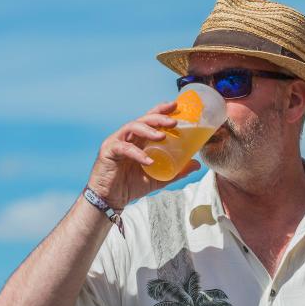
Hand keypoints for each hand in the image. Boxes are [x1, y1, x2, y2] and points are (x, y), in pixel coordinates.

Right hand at [87, 101, 201, 208]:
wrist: (111, 199)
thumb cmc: (132, 184)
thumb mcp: (159, 177)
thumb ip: (177, 170)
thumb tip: (197, 164)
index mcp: (140, 139)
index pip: (151, 119)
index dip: (162, 110)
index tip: (176, 106)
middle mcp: (128, 137)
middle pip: (143, 119)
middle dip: (159, 118)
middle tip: (174, 122)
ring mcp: (117, 142)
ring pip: (132, 127)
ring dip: (148, 130)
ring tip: (162, 136)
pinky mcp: (108, 151)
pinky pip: (123, 148)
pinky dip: (137, 153)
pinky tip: (149, 160)